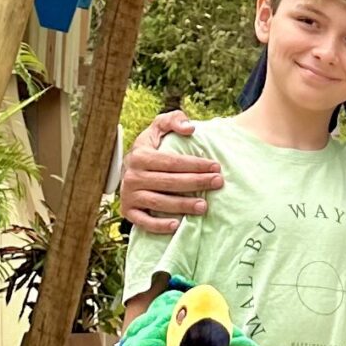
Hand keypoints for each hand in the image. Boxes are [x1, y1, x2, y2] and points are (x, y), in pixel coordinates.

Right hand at [120, 112, 221, 234]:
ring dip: (182, 206)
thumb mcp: (159, 127)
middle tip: (218, 183)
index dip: (195, 164)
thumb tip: (190, 129)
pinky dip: (159, 225)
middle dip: (196, 182)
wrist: (128, 167)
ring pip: (159, 202)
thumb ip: (174, 120)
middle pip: (169, 182)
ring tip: (204, 206)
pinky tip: (177, 226)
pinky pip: (143, 222)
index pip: (172, 162)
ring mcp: (129, 195)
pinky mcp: (128, 211)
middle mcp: (132, 176)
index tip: (216, 166)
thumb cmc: (151, 147)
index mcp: (140, 155)